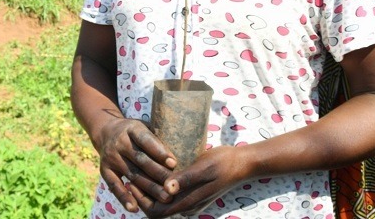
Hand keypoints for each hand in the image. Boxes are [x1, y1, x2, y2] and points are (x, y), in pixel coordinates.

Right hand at [96, 118, 176, 213]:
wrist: (106, 131)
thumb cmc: (135, 131)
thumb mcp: (145, 126)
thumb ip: (158, 138)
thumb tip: (178, 156)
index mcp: (132, 128)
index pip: (145, 139)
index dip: (159, 151)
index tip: (173, 163)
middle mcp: (120, 142)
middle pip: (140, 159)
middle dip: (158, 173)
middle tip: (173, 186)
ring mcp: (111, 157)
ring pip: (132, 174)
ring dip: (149, 188)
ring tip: (165, 198)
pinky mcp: (105, 170)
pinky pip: (114, 185)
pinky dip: (124, 197)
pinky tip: (134, 208)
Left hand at [129, 145, 245, 217]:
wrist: (242, 164)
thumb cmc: (223, 162)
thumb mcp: (204, 166)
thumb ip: (186, 178)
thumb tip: (167, 190)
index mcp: (189, 202)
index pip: (156, 212)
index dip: (141, 201)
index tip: (132, 182)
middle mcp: (188, 205)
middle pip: (157, 209)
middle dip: (142, 195)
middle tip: (132, 175)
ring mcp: (191, 200)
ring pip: (163, 202)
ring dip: (150, 191)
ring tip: (140, 171)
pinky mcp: (193, 193)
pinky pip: (171, 195)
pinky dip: (159, 187)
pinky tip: (155, 170)